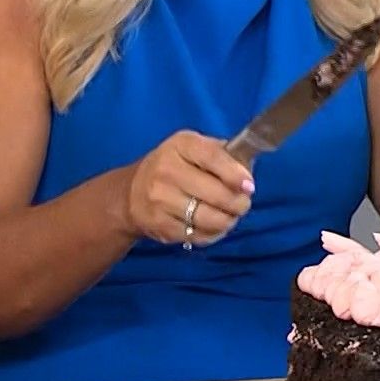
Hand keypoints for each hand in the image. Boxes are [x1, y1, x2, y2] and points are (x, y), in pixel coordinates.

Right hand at [122, 130, 254, 247]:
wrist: (130, 193)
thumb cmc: (173, 167)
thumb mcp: (193, 149)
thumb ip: (222, 155)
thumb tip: (247, 174)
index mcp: (181, 145)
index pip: (212, 157)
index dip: (235, 174)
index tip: (249, 186)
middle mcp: (167, 170)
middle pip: (216, 193)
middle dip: (239, 203)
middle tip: (243, 204)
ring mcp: (160, 199)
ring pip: (210, 218)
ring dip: (228, 221)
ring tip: (230, 216)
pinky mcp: (160, 225)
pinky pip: (198, 235)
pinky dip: (212, 234)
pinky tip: (213, 226)